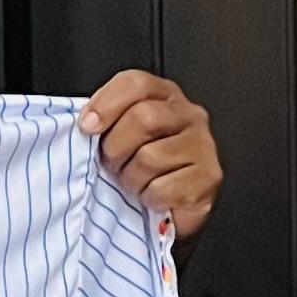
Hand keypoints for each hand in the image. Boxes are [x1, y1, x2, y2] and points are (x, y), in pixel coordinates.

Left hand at [84, 70, 222, 238]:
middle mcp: (189, 115)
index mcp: (166, 97)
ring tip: (135, 183)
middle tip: (113, 164)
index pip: (136, 83)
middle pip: (143, 118)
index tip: (87, 127)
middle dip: (116, 148)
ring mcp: (204, 146)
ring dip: (132, 178)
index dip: (107, 104)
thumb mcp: (119, 137)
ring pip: (151, 156)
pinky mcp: (209, 178)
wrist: (166, 213)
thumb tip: (86, 122)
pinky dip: (150, 198)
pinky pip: (164, 188)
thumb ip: (105, 121)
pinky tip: (153, 197)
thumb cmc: (141, 171)